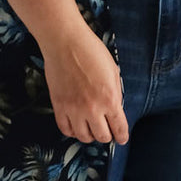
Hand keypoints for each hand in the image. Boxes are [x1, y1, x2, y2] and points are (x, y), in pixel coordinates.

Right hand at [40, 21, 129, 145]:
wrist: (65, 42)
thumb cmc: (91, 51)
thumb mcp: (113, 71)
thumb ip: (115, 93)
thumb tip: (115, 108)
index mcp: (110, 99)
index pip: (119, 128)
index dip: (122, 136)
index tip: (121, 138)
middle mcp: (92, 108)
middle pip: (102, 137)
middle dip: (107, 135)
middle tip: (106, 131)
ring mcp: (73, 109)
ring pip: (83, 137)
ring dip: (89, 135)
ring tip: (91, 128)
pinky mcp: (58, 106)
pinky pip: (65, 129)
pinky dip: (72, 131)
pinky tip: (76, 125)